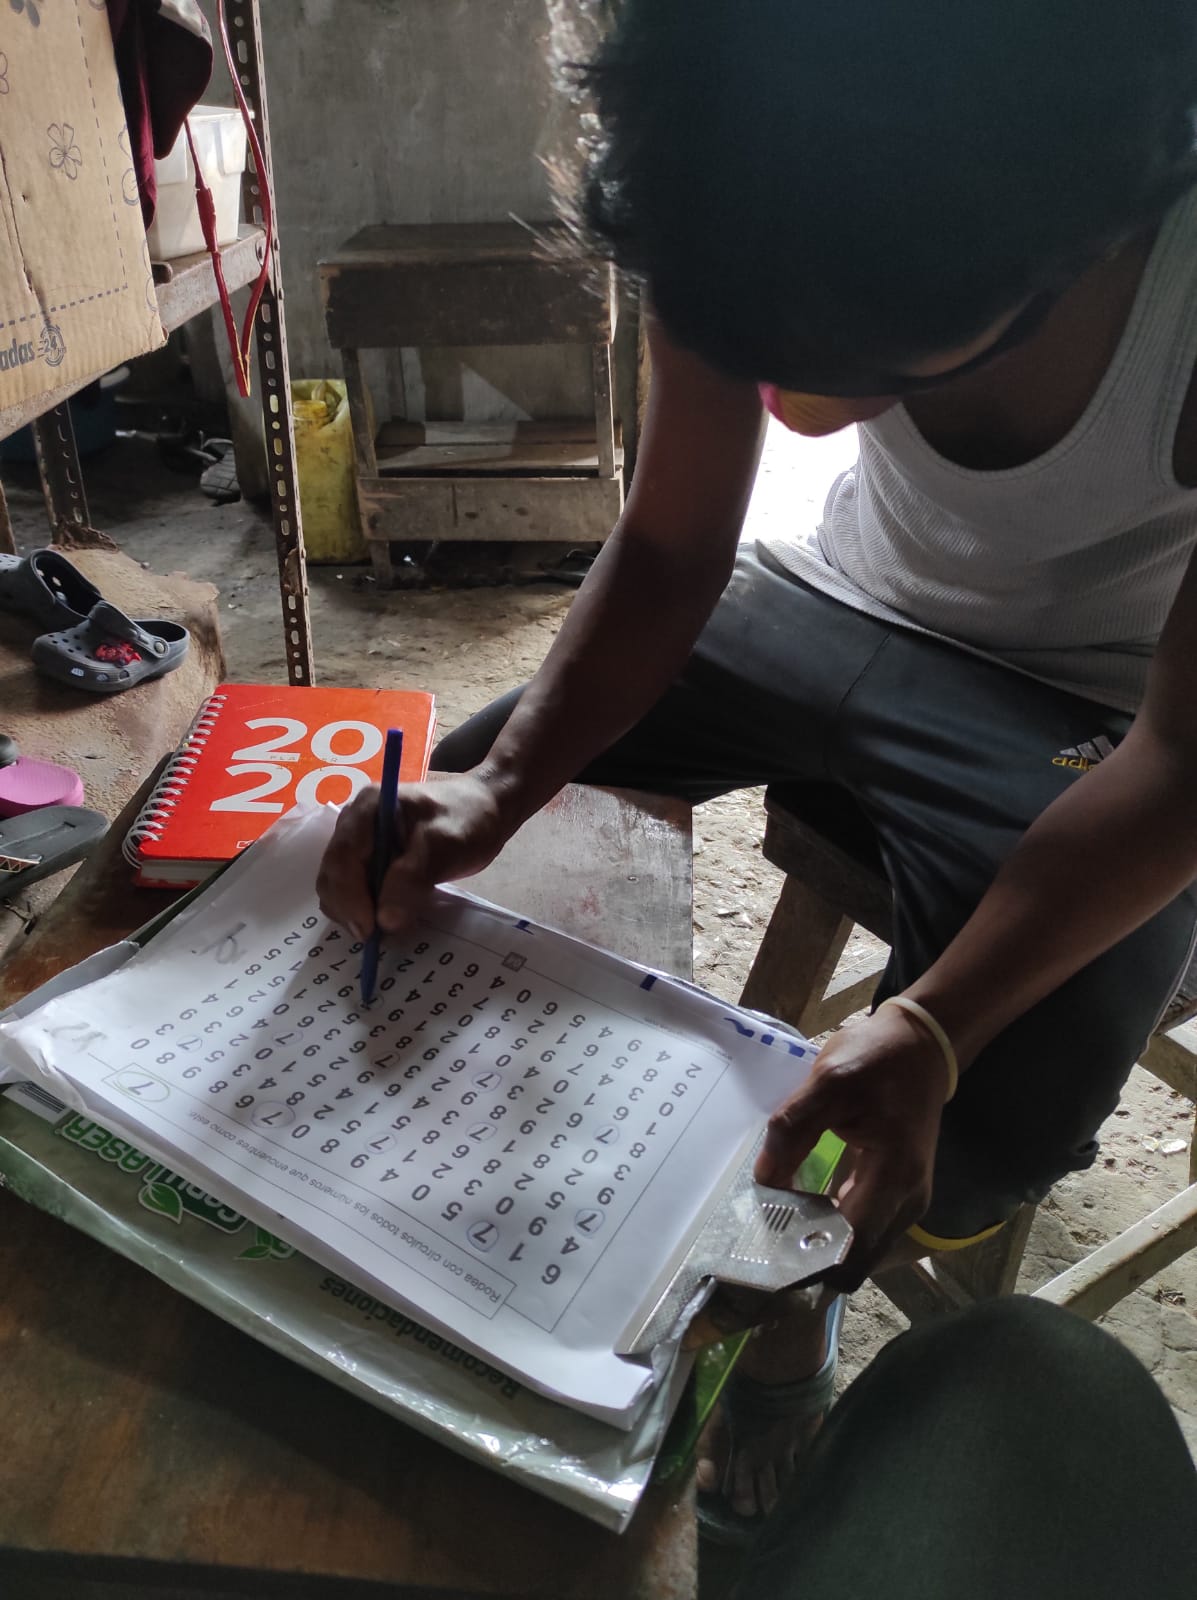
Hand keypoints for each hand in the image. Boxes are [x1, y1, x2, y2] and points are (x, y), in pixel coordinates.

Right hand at [316, 772, 509, 941]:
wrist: (486, 810)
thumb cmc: (467, 819)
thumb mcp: (445, 844)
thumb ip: (413, 878)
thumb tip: (386, 921)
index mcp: (367, 809)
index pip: (342, 857)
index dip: (349, 897)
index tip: (369, 929)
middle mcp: (353, 825)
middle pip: (333, 875)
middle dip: (349, 909)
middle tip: (378, 937)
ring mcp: (359, 844)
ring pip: (339, 888)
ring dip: (355, 913)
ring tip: (386, 930)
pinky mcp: (369, 862)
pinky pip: (355, 892)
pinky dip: (366, 910)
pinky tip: (388, 919)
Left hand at [754, 1004, 954, 1287]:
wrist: (920, 1046)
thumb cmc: (877, 1058)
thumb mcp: (828, 1081)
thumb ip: (793, 1129)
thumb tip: (763, 1180)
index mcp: (895, 1176)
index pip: (851, 1246)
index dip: (810, 1261)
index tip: (767, 1259)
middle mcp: (908, 1201)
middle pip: (857, 1259)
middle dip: (812, 1260)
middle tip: (761, 1246)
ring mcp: (909, 1202)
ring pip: (861, 1250)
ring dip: (821, 1247)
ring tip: (773, 1232)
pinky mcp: (901, 1195)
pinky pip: (865, 1230)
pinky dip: (833, 1231)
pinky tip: (798, 1216)